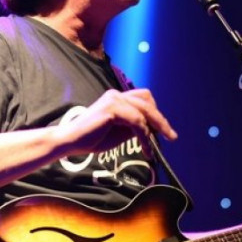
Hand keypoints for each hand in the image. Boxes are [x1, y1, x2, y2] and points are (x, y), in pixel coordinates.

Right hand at [58, 88, 177, 157]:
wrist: (70, 141)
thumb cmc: (92, 138)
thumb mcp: (119, 132)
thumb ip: (134, 127)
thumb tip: (153, 129)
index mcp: (117, 98)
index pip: (144, 98)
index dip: (156, 113)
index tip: (164, 130)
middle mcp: (116, 94)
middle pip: (148, 101)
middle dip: (161, 120)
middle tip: (171, 136)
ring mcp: (114, 99)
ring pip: (144, 111)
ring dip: (153, 130)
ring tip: (152, 147)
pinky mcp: (112, 109)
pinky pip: (137, 121)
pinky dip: (144, 135)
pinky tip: (144, 148)